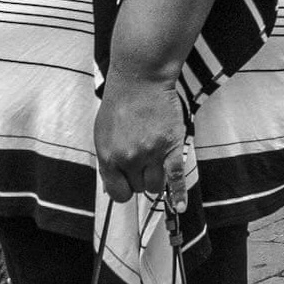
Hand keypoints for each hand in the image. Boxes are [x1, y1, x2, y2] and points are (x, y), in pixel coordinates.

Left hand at [94, 74, 187, 211]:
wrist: (140, 77)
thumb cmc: (121, 102)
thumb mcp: (102, 132)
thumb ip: (108, 161)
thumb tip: (113, 186)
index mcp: (108, 156)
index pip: (118, 193)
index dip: (124, 187)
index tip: (128, 180)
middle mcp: (128, 158)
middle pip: (138, 188)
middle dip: (140, 176)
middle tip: (142, 155)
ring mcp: (150, 153)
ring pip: (155, 185)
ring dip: (156, 176)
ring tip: (155, 158)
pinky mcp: (171, 146)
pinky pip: (176, 177)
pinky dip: (179, 193)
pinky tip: (181, 205)